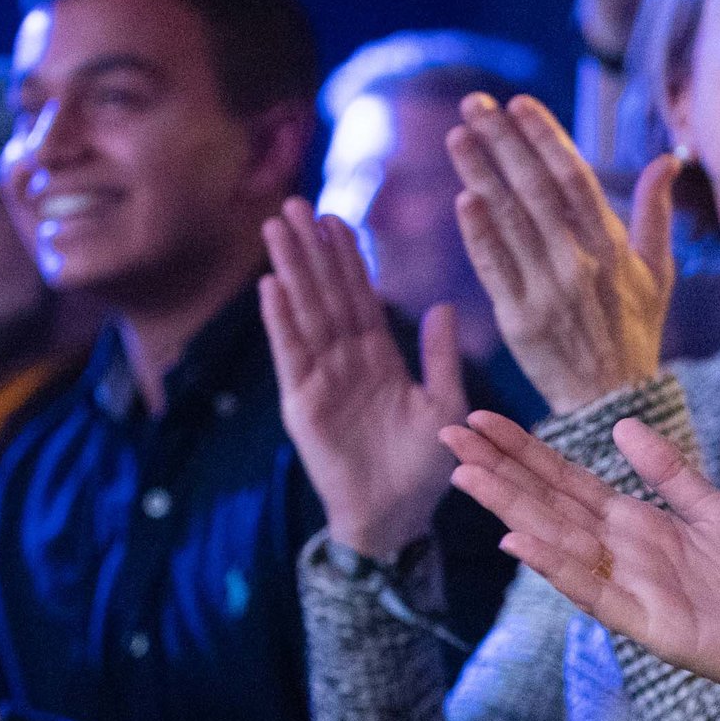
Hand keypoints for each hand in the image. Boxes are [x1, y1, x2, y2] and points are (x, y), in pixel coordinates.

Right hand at [260, 200, 466, 561]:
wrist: (396, 517)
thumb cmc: (426, 468)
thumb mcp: (447, 407)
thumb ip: (442, 358)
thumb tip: (446, 306)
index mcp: (379, 358)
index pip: (360, 296)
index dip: (347, 258)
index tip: (336, 217)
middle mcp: (346, 361)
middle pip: (325, 293)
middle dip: (309, 249)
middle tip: (294, 203)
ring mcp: (321, 379)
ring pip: (304, 313)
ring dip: (290, 270)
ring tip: (276, 228)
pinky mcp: (303, 403)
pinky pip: (291, 354)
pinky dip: (281, 320)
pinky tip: (272, 285)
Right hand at [441, 409, 719, 720]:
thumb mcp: (719, 513)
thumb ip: (671, 475)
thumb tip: (620, 427)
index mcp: (641, 526)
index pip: (569, 482)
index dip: (526, 451)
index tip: (481, 419)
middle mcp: (626, 555)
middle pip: (551, 505)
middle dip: (501, 470)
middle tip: (448, 433)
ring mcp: (635, 590)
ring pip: (562, 542)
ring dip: (515, 509)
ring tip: (469, 476)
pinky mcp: (654, 625)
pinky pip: (599, 594)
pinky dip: (561, 568)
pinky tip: (523, 542)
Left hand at [450, 94, 674, 413]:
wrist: (612, 400)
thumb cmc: (634, 332)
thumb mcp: (657, 272)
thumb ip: (655, 213)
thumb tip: (668, 160)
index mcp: (612, 248)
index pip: (575, 179)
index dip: (546, 139)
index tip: (519, 103)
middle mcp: (580, 264)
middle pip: (536, 191)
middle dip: (504, 143)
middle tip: (475, 102)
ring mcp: (548, 291)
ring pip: (510, 223)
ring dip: (482, 176)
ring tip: (458, 136)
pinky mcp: (519, 319)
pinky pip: (495, 268)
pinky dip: (479, 235)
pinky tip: (462, 200)